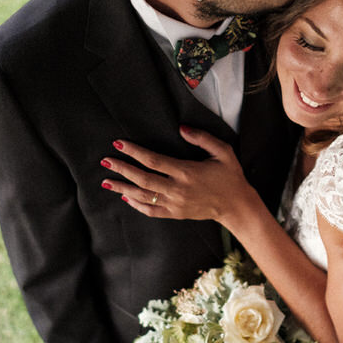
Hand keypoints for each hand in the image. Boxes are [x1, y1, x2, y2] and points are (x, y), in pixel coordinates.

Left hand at [101, 126, 257, 225]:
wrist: (236, 206)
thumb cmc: (230, 176)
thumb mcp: (222, 152)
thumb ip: (202, 138)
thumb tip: (181, 128)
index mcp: (187, 171)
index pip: (153, 160)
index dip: (135, 152)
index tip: (119, 144)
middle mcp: (177, 189)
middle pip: (143, 178)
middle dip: (122, 169)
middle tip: (106, 160)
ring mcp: (175, 204)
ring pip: (143, 196)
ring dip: (123, 188)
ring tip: (106, 181)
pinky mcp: (175, 214)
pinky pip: (151, 210)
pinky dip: (136, 205)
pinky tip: (125, 198)